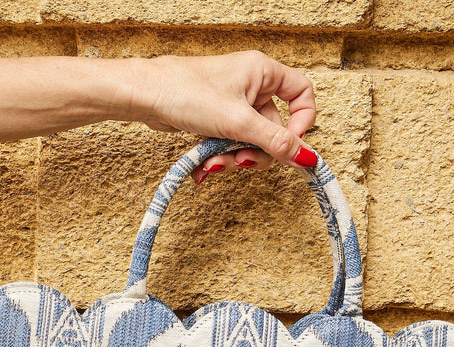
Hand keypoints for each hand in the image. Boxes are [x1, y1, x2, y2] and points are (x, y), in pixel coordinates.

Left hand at [125, 50, 316, 183]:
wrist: (146, 96)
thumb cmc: (187, 92)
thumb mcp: (238, 122)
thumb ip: (275, 142)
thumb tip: (306, 158)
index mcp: (263, 73)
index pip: (302, 94)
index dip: (301, 122)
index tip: (289, 146)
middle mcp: (251, 86)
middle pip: (274, 129)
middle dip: (257, 152)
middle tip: (241, 162)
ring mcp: (233, 105)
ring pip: (251, 142)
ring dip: (235, 159)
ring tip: (214, 164)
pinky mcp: (216, 121)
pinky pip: (230, 145)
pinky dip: (221, 158)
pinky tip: (204, 167)